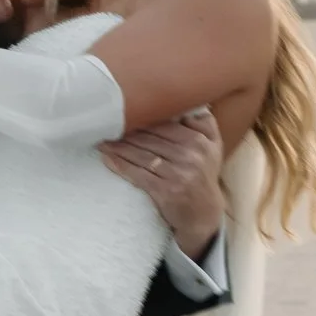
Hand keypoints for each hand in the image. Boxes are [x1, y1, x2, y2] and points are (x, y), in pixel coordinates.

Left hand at [101, 107, 224, 257]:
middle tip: (103, 124)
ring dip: (118, 147)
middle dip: (125, 132)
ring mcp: (178, 174)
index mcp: (199, 140)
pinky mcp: (166, 192)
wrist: (205, 214)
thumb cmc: (204, 174)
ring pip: (141, 155)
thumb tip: (184, 101)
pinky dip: (120, 165)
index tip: (121, 113)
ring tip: (101, 140)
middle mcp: (191, 154)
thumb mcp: (213, 145)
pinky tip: (107, 158)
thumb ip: (203, 121)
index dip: (140, 119)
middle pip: (149, 138)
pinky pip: (138, 175)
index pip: (163, 124)